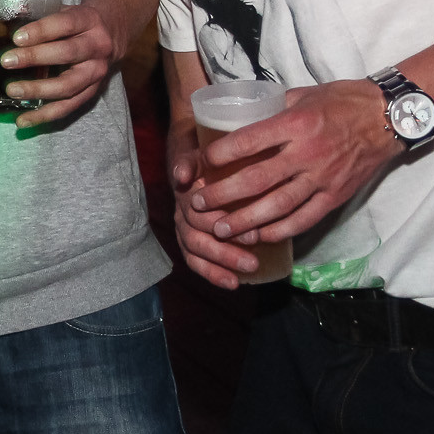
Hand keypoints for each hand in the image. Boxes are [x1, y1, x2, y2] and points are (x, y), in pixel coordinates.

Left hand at [0, 2, 117, 128]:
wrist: (110, 34)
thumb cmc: (72, 22)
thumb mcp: (58, 10)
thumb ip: (25, 18)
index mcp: (87, 19)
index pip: (65, 24)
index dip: (41, 31)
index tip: (16, 38)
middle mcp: (97, 46)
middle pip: (67, 54)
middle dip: (35, 58)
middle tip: (6, 62)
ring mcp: (96, 72)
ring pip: (69, 86)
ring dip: (38, 90)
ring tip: (12, 92)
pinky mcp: (92, 92)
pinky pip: (68, 108)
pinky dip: (44, 115)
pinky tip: (22, 120)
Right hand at [166, 118, 261, 288]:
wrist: (192, 150)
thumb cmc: (204, 151)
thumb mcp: (199, 150)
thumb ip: (188, 160)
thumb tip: (181, 176)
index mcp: (185, 194)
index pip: (198, 217)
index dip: (222, 227)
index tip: (252, 235)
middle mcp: (181, 212)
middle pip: (197, 238)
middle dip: (225, 253)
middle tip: (252, 261)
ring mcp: (184, 225)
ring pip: (195, 251)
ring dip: (219, 265)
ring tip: (244, 274)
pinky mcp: (190, 236)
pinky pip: (195, 258)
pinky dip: (211, 272)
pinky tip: (232, 283)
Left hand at [190, 80, 400, 246]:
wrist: (389, 118)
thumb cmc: (343, 101)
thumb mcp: (303, 94)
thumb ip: (273, 109)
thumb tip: (241, 117)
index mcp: (296, 124)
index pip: (249, 141)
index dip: (221, 154)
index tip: (201, 163)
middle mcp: (308, 153)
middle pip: (257, 180)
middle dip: (223, 196)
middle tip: (199, 205)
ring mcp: (323, 178)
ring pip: (278, 206)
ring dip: (246, 222)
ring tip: (221, 230)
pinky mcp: (336, 196)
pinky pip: (305, 219)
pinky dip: (280, 231)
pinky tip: (260, 236)